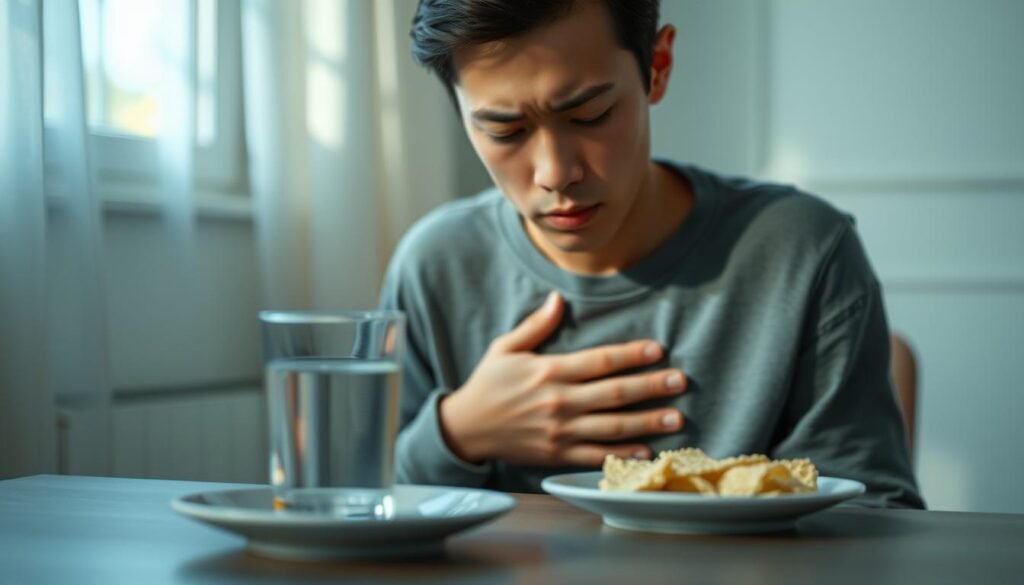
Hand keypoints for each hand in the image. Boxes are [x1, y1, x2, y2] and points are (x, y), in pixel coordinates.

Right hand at [438, 291, 686, 466]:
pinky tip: (647, 450)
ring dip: (647, 422)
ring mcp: (559, 431)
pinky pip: (596, 455)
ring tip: (676, 418)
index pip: (599, 361)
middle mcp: (558, 401)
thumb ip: (535, 325)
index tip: (657, 349)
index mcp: (549, 371)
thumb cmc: (487, 384)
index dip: (631, 354)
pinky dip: (622, 454)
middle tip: (680, 382)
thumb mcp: (505, 348)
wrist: (465, 428)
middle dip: (651, 387)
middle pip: (614, 393)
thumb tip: (558, 299)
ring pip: (612, 427)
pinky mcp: (557, 454)